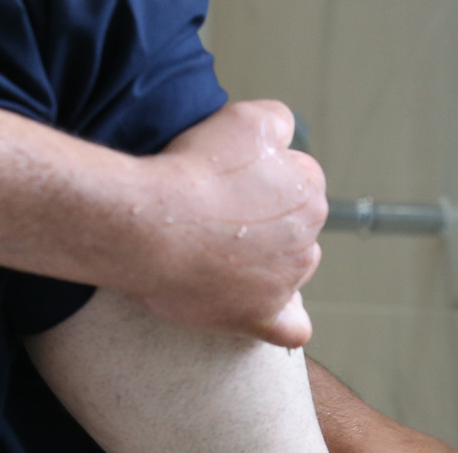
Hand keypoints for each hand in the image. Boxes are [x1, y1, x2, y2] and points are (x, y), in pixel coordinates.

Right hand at [126, 100, 326, 347]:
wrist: (148, 224)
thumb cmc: (192, 171)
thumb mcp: (245, 119)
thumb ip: (279, 122)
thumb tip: (286, 135)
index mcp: (308, 193)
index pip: (299, 182)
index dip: (261, 178)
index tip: (229, 180)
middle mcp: (306, 241)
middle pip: (297, 229)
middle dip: (269, 221)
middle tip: (220, 215)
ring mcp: (284, 283)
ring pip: (292, 271)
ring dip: (269, 263)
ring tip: (223, 254)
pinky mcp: (258, 317)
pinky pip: (291, 329)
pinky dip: (285, 322)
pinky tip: (266, 311)